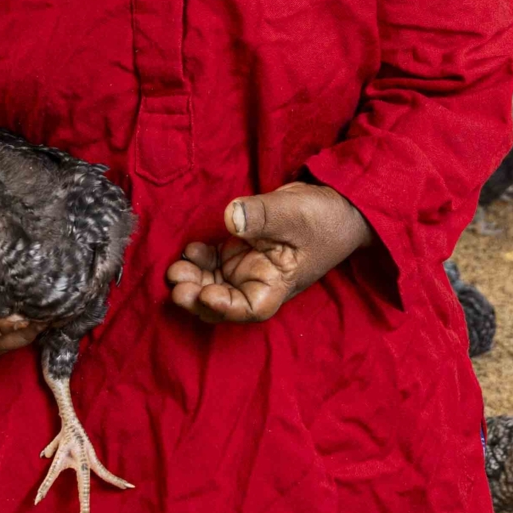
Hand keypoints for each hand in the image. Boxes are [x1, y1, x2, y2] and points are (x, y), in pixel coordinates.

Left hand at [166, 183, 372, 324]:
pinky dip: (199, 259)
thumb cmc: (325, 217)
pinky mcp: (240, 249)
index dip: (225, 308)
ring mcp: (247, 266)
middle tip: (177, 285)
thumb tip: (229, 217)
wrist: (337, 204)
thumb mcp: (295, 213)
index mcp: (278, 284)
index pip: (250, 308)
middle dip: (198, 297)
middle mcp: (259, 280)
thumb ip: (262, 215)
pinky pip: (213, 261)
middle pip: (223, 301)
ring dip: (193, 279)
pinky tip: (190, 250)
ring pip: (213, 282)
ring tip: (175, 268)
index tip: (207, 295)